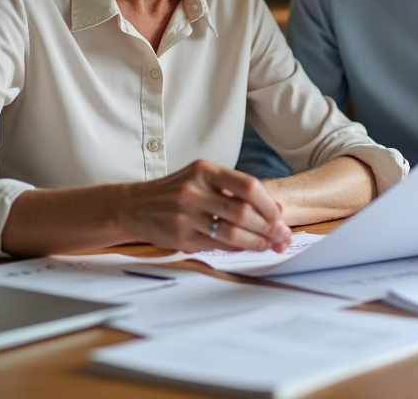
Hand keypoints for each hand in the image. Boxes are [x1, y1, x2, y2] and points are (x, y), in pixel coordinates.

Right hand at [118, 159, 291, 253]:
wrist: (135, 206)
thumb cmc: (177, 191)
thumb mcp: (203, 179)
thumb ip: (235, 190)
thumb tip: (277, 208)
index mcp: (205, 170)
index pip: (247, 186)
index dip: (268, 204)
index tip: (279, 215)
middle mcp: (194, 191)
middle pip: (243, 213)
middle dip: (268, 227)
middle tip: (282, 235)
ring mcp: (185, 215)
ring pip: (231, 233)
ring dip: (256, 242)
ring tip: (269, 244)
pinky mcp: (180, 237)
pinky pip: (217, 245)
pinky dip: (237, 248)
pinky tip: (247, 247)